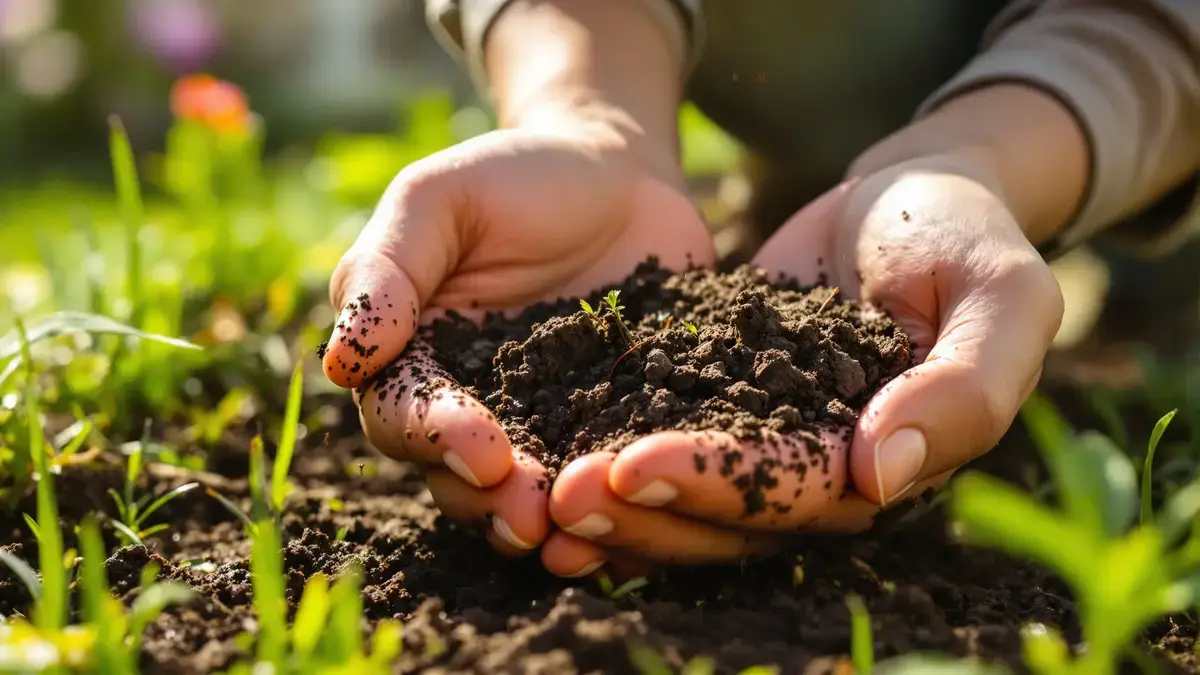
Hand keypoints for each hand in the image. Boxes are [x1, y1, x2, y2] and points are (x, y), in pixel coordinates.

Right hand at [320, 121, 714, 571]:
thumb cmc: (513, 177)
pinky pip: (609, 480)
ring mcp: (547, 427)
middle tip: (531, 516)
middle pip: (461, 479)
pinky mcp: (614, 430)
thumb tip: (344, 361)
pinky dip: (617, 509)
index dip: (438, 440)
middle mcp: (475, 409)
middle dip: (492, 503)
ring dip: (548, 523)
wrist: (618, 174)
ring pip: (530, 497)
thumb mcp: (440, 200)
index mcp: (417, 361)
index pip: (406, 416)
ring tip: (576, 538)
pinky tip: (638, 528)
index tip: (482, 452)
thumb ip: (386, 270)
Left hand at [544, 155, 1063, 571]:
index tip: (632, 468)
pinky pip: (660, 424)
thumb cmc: (967, 234)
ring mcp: (765, 431)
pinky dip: (608, 439)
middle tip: (559, 492)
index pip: (793, 489)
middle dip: (643, 505)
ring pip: (683, 487)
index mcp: (891, 462)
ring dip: (615, 494)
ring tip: (536, 484)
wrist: (914, 190)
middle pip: (724, 509)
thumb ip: (963, 388)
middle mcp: (822, 467)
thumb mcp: (1000, 294)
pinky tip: (547, 442)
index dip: (713, 486)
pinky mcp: (720, 391)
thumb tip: (880, 476)